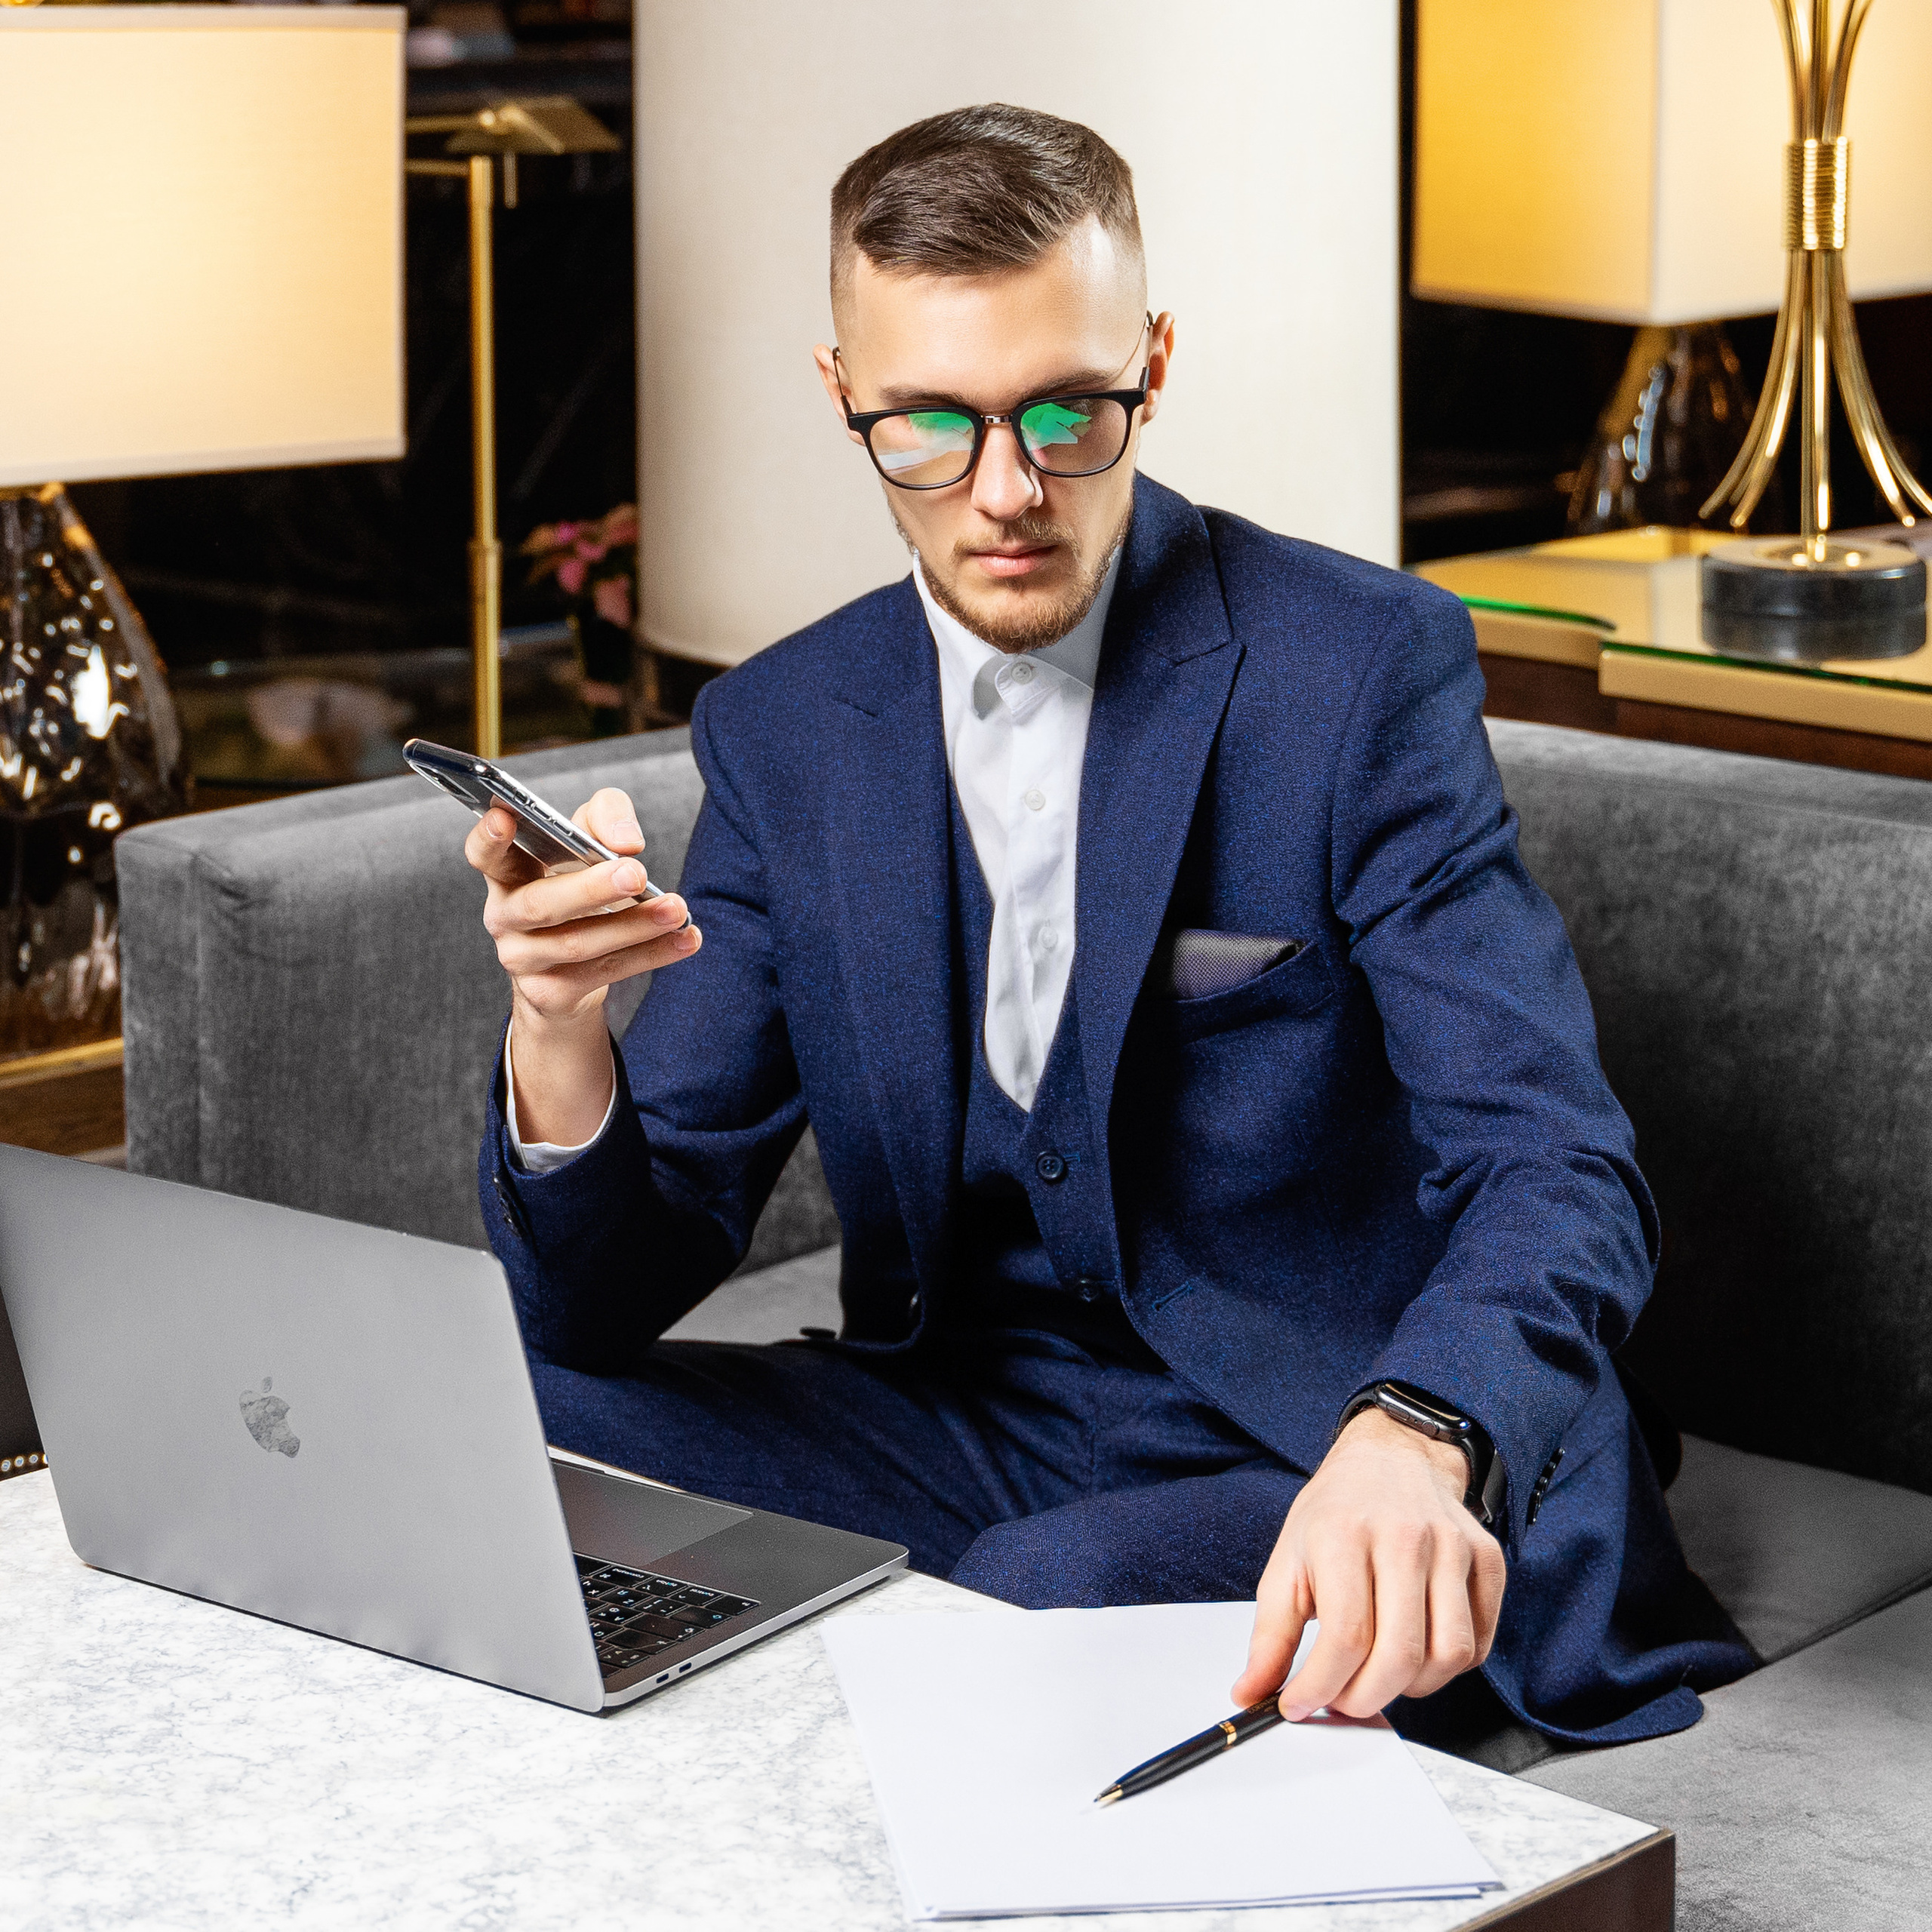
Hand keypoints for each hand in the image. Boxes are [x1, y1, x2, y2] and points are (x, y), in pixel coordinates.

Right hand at [465, 787, 700, 1143]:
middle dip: (590, 888)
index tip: (504, 816)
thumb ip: (603, 819)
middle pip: (541, 904)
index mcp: (506, 874)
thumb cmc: (575, 887)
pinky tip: (686, 938)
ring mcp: (523, 960)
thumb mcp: (585, 843)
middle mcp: (505, 917)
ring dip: (634, 926)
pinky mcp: (550, 994)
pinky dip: (651, 954)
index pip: (484, 855)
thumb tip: (626, 842)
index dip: (488, 837)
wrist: (568, 974)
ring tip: (676, 909)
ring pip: (579, 943)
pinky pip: (605, 973)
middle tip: (636, 873)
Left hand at [1231, 1409, 1505, 1720]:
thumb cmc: (1337, 1512)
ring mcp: (1452, 1546)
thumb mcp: (1286, 1561)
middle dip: (1365, 1698)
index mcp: (1345, 1534)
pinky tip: (1416, 1654)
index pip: (1345, 1637)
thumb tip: (1250, 1693)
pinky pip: (1479, 1642)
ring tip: (1380, 1675)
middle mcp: (1405, 1537)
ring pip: (1448, 1655)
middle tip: (1342, 1701)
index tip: (1300, 1705)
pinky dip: (1447, 1668)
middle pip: (1399, 1654)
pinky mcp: (1486, 1558)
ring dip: (1410, 1688)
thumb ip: (1270, 1635)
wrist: (1392, 1457)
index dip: (1320, 1687)